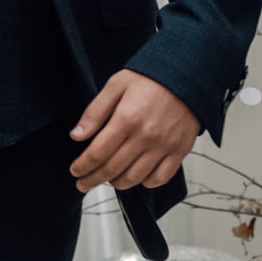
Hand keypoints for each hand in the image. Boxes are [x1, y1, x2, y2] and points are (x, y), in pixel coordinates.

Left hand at [69, 69, 199, 191]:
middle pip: (113, 169)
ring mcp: (164, 146)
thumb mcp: (116, 85)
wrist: (187, 76)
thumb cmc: (151, 79)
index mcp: (127, 119)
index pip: (98, 152)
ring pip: (134, 177)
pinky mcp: (179, 151)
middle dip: (93, 180)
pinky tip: (136, 178)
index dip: (83, 166)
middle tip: (83, 184)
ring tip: (107, 180)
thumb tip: (77, 135)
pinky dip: (145, 183)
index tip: (75, 171)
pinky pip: (160, 177)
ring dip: (116, 183)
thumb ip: (95, 112)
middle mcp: (145, 136)